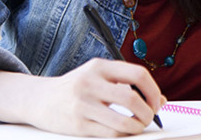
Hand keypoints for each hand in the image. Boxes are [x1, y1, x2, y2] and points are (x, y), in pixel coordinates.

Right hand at [0, 58, 164, 136]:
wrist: (39, 99)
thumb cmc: (75, 88)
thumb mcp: (98, 77)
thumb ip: (127, 84)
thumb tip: (161, 100)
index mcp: (99, 66)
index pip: (137, 74)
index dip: (153, 90)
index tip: (156, 101)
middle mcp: (90, 82)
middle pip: (132, 98)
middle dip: (148, 112)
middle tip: (149, 117)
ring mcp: (83, 104)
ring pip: (124, 120)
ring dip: (138, 127)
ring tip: (138, 126)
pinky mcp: (78, 124)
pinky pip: (111, 133)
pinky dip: (123, 134)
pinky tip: (122, 131)